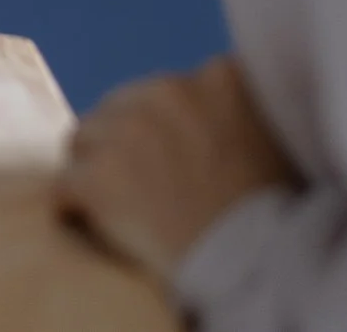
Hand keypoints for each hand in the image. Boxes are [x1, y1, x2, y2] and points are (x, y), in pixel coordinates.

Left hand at [56, 56, 296, 282]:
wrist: (257, 269)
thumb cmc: (277, 215)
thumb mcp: (279, 136)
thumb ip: (240, 105)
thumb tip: (215, 95)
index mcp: (219, 78)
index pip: (170, 90)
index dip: (170, 128)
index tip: (182, 161)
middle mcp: (169, 90)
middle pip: (121, 107)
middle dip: (128, 144)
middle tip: (151, 191)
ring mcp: (128, 131)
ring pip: (85, 141)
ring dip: (99, 171)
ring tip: (129, 211)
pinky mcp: (96, 177)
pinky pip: (66, 188)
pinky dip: (78, 210)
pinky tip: (104, 230)